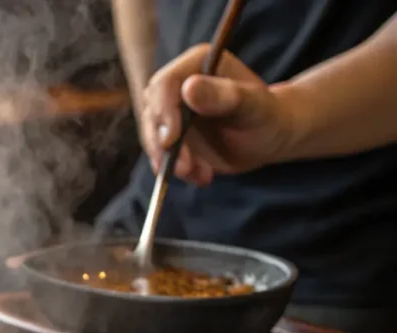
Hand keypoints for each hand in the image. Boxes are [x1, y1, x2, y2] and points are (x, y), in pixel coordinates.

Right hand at [140, 44, 296, 184]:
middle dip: (162, 143)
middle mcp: (178, 85)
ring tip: (200, 174)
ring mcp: (172, 112)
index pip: (164, 84)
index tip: (171, 140)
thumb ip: (224, 96)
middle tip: (184, 167)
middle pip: (152, 112)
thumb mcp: (253, 106)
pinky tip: (203, 176)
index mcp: (196, 65)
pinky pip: (161, 155)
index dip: (163, 111)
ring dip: (169, 161)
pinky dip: (176, 171)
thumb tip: (189, 88)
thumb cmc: (267, 115)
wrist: (271, 136)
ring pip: (152, 136)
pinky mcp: (171, 136)